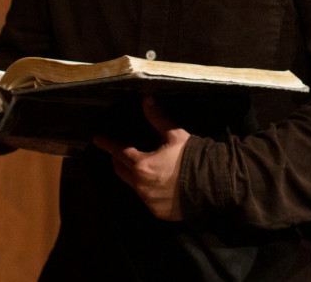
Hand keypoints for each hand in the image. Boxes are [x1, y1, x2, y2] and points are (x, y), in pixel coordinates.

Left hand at [92, 96, 190, 220]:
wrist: (213, 185)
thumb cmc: (192, 157)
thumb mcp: (175, 135)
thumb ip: (157, 119)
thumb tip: (146, 99)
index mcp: (142, 165)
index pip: (119, 152)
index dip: (108, 144)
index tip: (97, 140)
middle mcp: (140, 186)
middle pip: (121, 170)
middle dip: (117, 160)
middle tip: (118, 152)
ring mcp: (148, 201)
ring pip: (133, 185)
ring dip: (133, 174)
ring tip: (139, 166)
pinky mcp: (157, 212)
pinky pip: (146, 198)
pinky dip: (146, 188)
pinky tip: (155, 183)